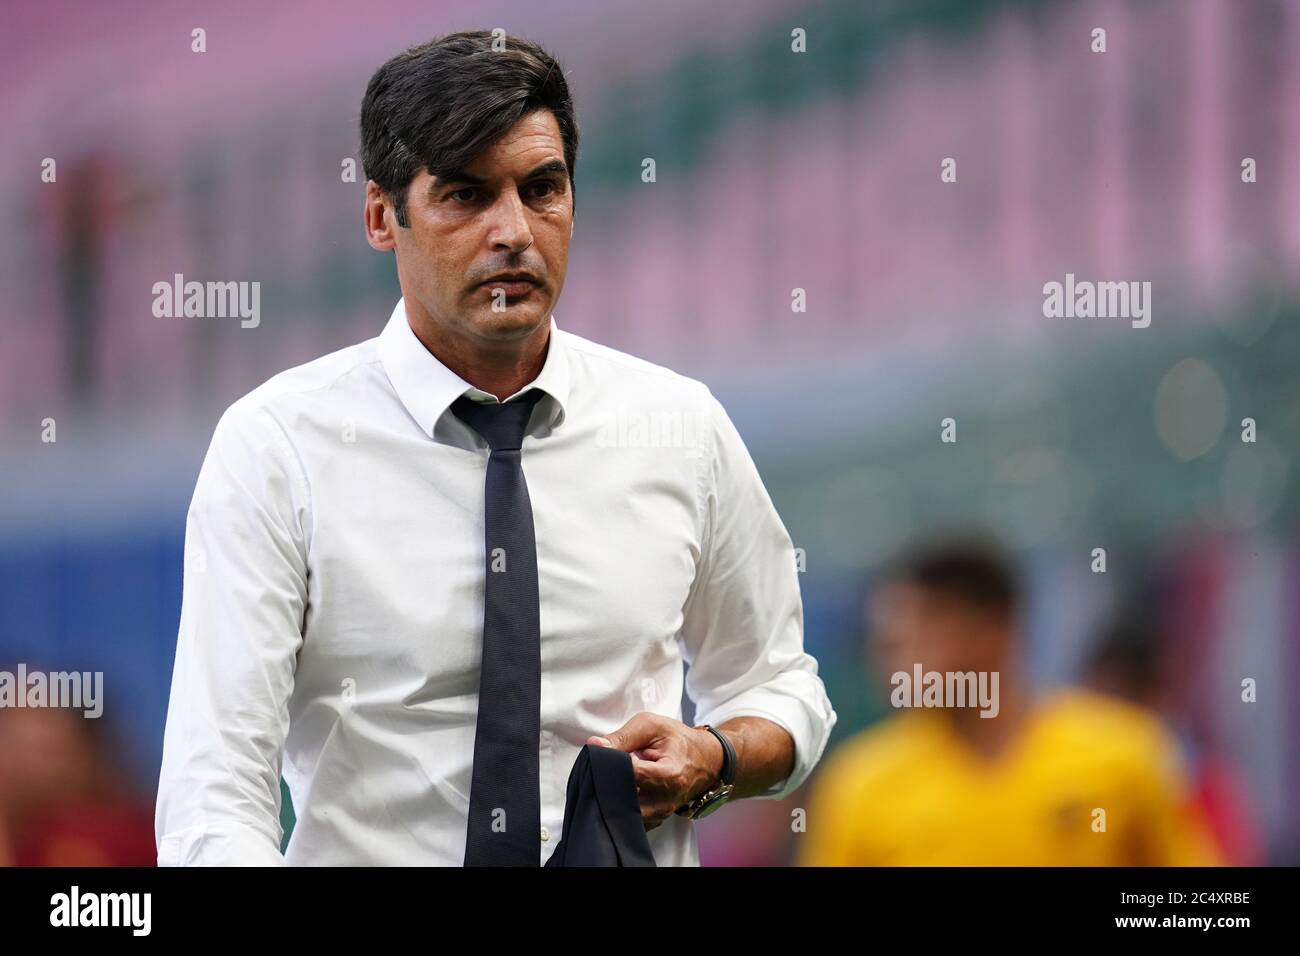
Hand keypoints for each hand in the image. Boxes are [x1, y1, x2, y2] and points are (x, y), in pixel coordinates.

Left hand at [587, 713, 724, 830]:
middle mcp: (665, 801)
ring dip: (613, 795)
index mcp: (669, 775)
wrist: (706, 759)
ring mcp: (660, 814)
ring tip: (615, 777)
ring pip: (624, 812)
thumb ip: (623, 736)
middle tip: (603, 768)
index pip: (628, 774)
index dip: (610, 763)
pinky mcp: (655, 819)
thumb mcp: (653, 726)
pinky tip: (621, 787)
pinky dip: (621, 803)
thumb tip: (595, 745)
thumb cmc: (679, 741)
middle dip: (608, 784)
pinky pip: (630, 817)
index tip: (601, 754)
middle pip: (622, 799)